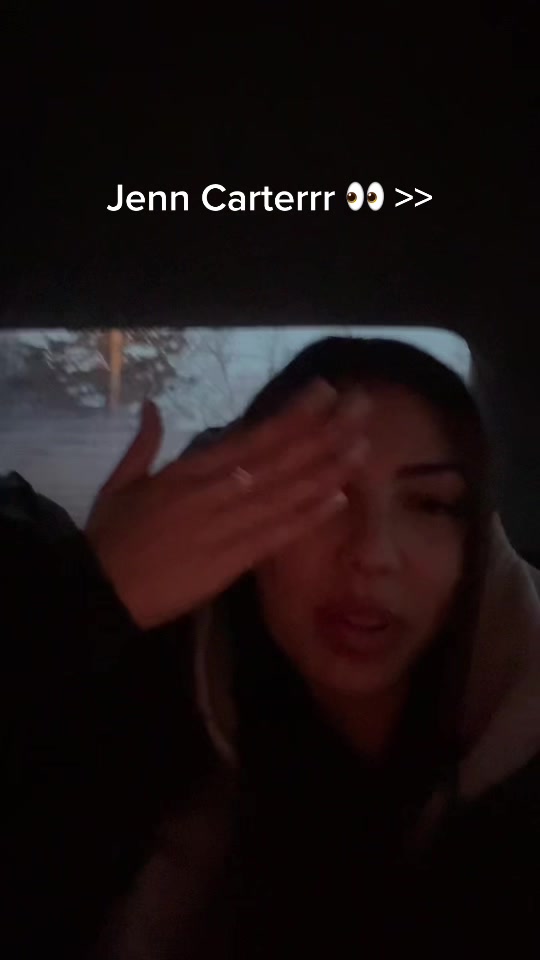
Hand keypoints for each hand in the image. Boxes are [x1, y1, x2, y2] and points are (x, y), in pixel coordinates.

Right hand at [85, 382, 369, 629]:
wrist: (99, 591)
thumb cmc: (110, 537)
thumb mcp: (120, 483)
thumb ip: (143, 443)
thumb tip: (152, 405)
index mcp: (189, 470)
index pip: (252, 436)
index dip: (292, 415)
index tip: (324, 392)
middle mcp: (215, 492)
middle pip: (279, 459)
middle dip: (323, 432)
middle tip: (361, 407)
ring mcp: (226, 527)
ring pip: (284, 493)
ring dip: (326, 469)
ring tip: (361, 446)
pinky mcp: (231, 562)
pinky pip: (275, 535)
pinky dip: (306, 517)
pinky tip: (337, 499)